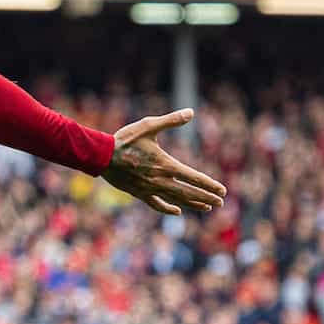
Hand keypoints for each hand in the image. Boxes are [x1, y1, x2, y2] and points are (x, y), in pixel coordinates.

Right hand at [101, 108, 225, 214]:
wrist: (101, 155)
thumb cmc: (125, 139)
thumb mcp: (148, 126)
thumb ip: (171, 120)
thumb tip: (191, 112)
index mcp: (165, 164)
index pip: (194, 177)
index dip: (210, 185)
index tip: (222, 190)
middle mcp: (160, 179)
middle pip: (189, 192)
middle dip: (206, 197)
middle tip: (220, 202)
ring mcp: (149, 188)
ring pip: (176, 199)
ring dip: (193, 204)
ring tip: (206, 208)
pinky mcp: (139, 193)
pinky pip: (156, 204)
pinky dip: (168, 209)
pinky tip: (177, 211)